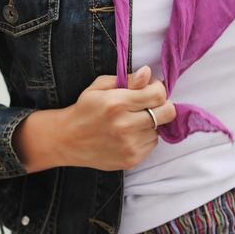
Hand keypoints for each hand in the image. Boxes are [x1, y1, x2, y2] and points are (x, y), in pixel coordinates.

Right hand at [62, 65, 176, 170]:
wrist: (67, 140)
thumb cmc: (84, 109)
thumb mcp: (100, 86)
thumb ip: (127, 79)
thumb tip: (148, 73)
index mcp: (117, 103)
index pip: (158, 95)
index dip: (158, 88)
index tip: (150, 88)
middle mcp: (125, 126)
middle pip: (168, 113)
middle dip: (162, 105)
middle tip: (149, 104)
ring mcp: (129, 146)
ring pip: (159, 129)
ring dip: (151, 122)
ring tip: (133, 120)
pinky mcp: (131, 160)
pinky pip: (152, 144)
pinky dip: (145, 136)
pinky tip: (130, 133)